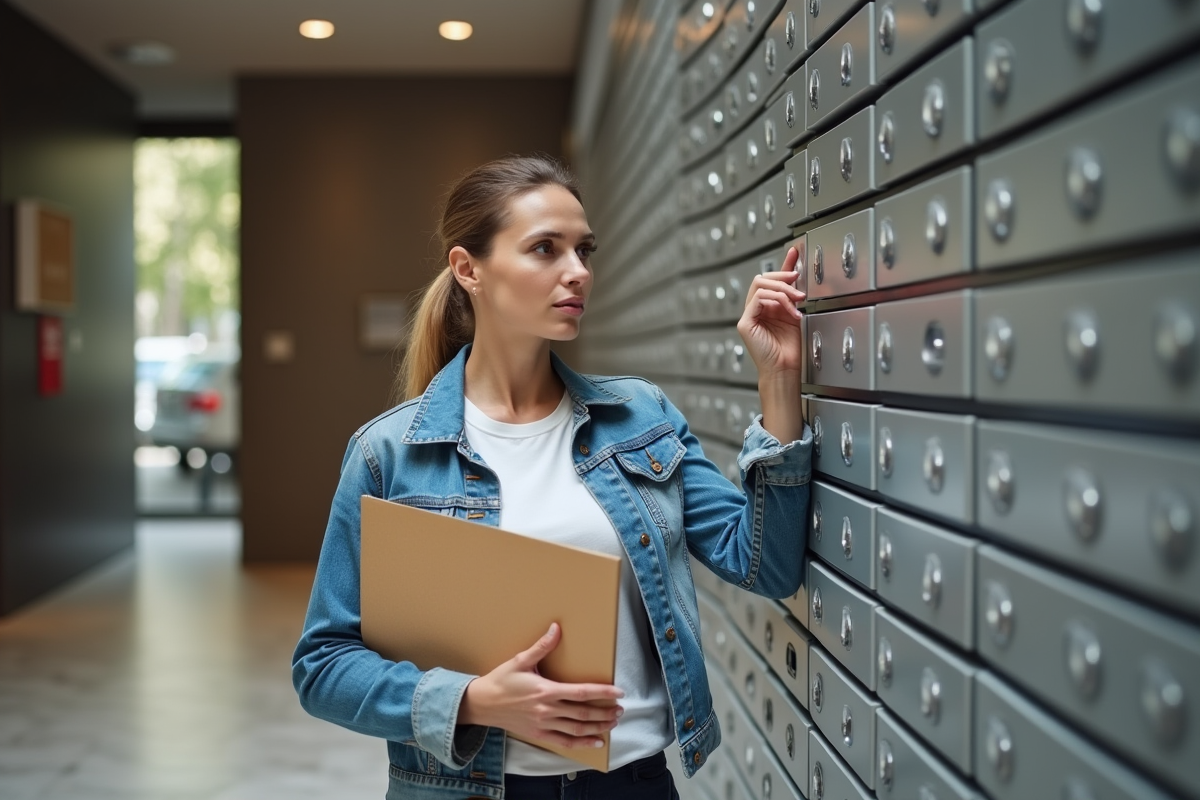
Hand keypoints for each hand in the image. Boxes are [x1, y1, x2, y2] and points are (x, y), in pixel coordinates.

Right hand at [457, 623, 624, 749]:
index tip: (619, 692)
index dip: (602, 693)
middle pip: (583, 713)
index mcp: (545, 690)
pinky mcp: (538, 734)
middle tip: (621, 709)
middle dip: (605, 712)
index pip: (581, 692)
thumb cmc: (501, 680)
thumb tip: (556, 628)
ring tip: (614, 722)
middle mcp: (547, 709)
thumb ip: (542, 646)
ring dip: (598, 727)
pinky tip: (597, 741)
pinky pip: (564, 742)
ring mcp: (543, 724)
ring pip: (577, 729)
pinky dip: (583, 743)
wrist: (482, 704)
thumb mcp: (520, 660)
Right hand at [736, 246, 804, 376]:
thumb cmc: (789, 349)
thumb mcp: (794, 315)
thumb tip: (795, 278)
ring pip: (760, 286)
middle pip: (762, 279)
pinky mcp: (745, 323)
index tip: (794, 252)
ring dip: (782, 289)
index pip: (772, 281)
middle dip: (782, 276)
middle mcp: (755, 309)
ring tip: (797, 300)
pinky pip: (758, 299)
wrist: (784, 369)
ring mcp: (748, 316)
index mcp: (766, 307)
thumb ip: (792, 297)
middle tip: (797, 281)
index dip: (783, 265)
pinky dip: (776, 300)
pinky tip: (789, 311)